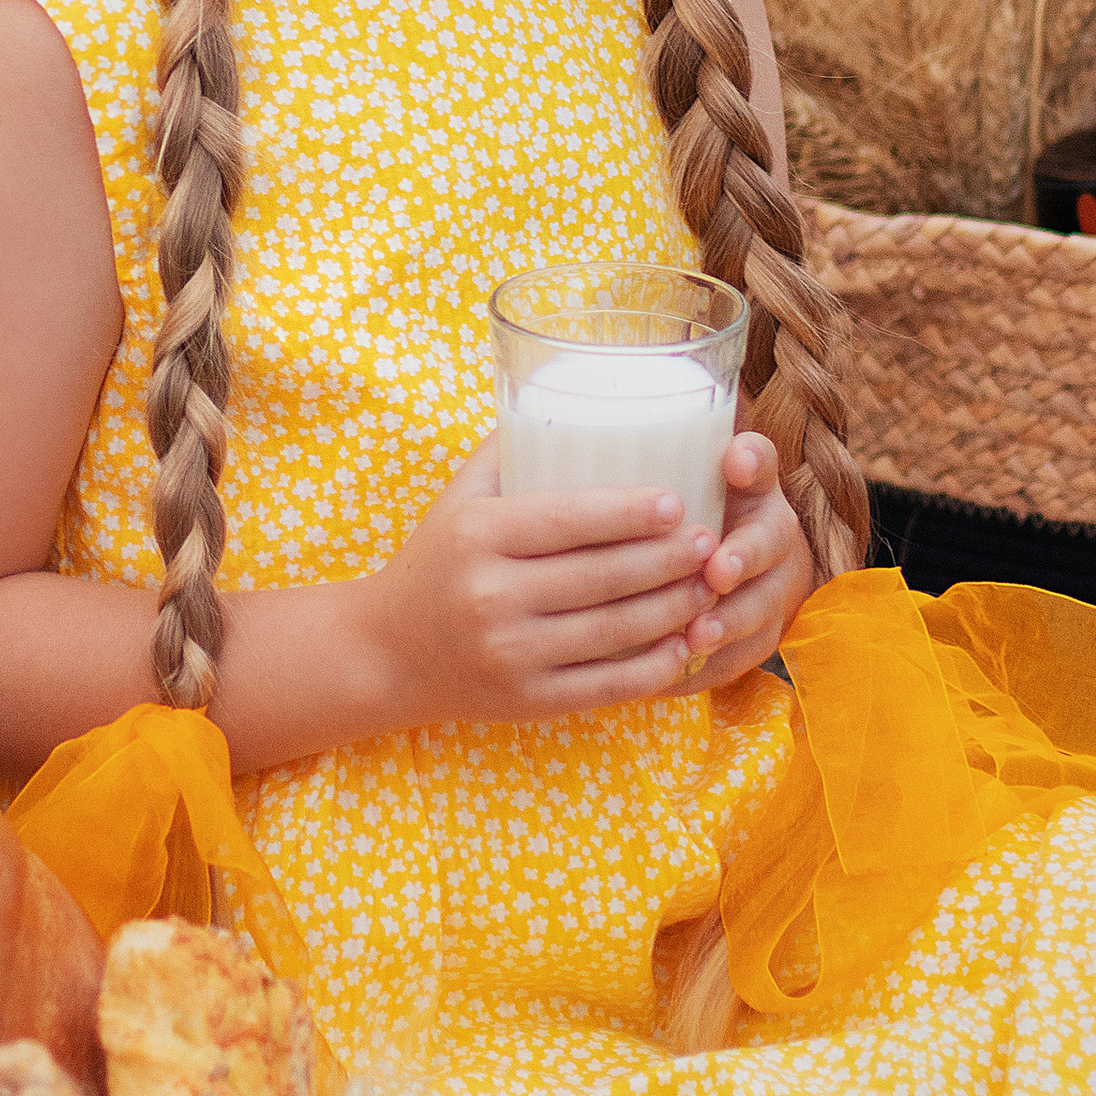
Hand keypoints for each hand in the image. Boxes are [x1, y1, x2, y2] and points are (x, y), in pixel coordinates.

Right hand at [356, 435, 735, 729]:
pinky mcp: (528, 700)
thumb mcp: (457, 498)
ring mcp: (512, 653)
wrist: (386, 653)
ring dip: (673, 609)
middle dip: (667, 558)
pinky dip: (655, 668)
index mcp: (477, 536)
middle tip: (709, 539)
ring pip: (614, 632)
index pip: (568, 519)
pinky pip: (607, 686)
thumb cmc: (434, 561)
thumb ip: (508, 449)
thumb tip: (568, 394)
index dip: (629, 512)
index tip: (677, 500)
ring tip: (709, 584)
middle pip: (602, 576)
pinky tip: (686, 645)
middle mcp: (491, 596)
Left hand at [680, 432, 819, 687]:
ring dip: (730, 623)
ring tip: (698, 636)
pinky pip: (737, 661)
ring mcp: (772, 591)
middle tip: (717, 571)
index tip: (733, 462)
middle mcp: (772, 536)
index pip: (759, 464)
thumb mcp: (674, 481)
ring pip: (759, 609)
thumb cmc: (682, 518)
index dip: (750, 461)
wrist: (734, 570)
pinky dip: (706, 669)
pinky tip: (671, 677)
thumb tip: (602, 432)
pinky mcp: (756, 641)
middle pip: (768, 545)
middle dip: (743, 559)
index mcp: (753, 487)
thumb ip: (655, 454)